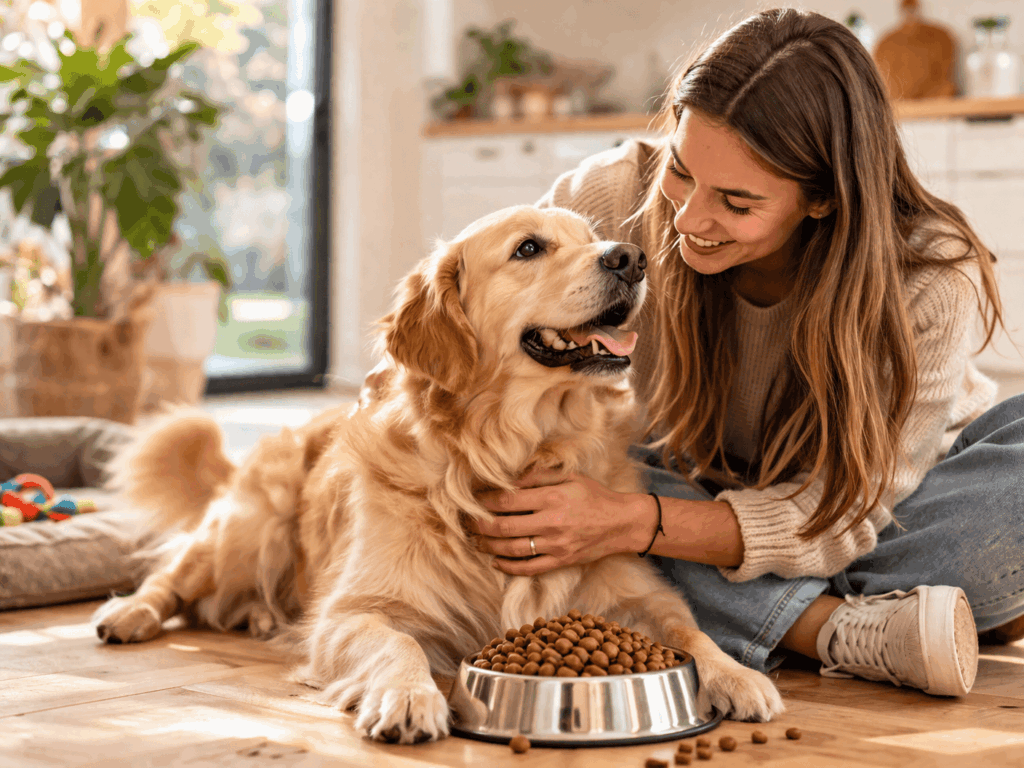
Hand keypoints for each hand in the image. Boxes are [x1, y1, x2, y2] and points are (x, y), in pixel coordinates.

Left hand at [469, 468, 651, 575]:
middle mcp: (551, 522)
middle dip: (479, 525)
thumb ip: (539, 476)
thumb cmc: (594, 495)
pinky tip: (495, 561)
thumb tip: (509, 478)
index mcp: (552, 498)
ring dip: (488, 546)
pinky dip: (508, 567)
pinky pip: (529, 568)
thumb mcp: (569, 476)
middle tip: (465, 522)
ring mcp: (556, 545)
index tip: (472, 499)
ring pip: (512, 549)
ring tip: (475, 541)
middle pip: (503, 527)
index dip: (484, 500)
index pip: (507, 500)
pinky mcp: (561, 561)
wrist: (622, 522)